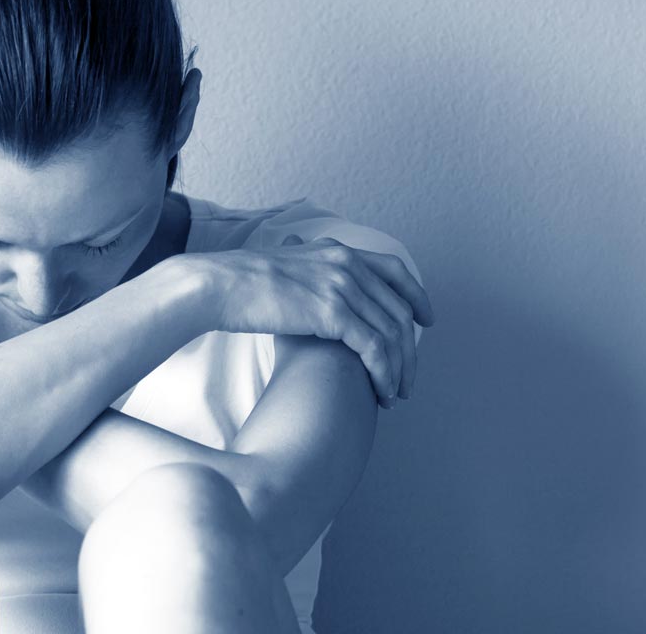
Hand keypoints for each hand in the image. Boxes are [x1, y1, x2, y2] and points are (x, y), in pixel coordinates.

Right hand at [198, 234, 434, 408]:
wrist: (218, 286)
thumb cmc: (239, 283)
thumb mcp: (283, 264)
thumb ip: (304, 266)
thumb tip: (301, 268)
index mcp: (337, 251)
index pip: (394, 270)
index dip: (417, 296)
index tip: (426, 320)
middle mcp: (347, 264)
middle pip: (399, 309)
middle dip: (409, 350)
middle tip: (408, 379)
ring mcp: (342, 287)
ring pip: (392, 333)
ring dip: (399, 369)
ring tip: (395, 395)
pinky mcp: (333, 313)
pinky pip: (375, 349)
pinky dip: (383, 374)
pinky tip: (380, 392)